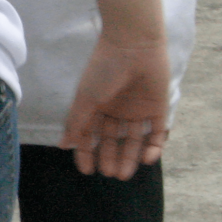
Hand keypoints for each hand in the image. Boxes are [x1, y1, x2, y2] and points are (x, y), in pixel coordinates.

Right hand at [60, 32, 171, 179]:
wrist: (134, 47)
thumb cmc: (104, 70)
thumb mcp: (85, 98)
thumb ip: (77, 123)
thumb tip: (63, 145)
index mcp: (96, 105)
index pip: (90, 134)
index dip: (87, 152)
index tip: (87, 170)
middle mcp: (116, 110)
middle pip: (112, 140)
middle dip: (110, 157)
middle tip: (109, 174)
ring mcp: (138, 110)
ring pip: (133, 140)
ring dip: (129, 157)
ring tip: (123, 174)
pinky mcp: (158, 110)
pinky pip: (156, 134)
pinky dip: (153, 148)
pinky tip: (146, 159)